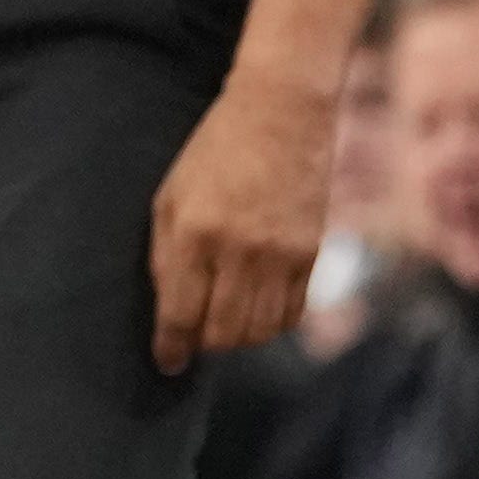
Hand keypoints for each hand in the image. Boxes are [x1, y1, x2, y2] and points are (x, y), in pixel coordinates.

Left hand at [152, 71, 332, 373]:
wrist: (281, 115)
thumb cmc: (213, 153)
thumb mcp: (170, 198)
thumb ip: (166, 256)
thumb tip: (169, 310)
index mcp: (196, 234)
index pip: (181, 313)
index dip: (172, 347)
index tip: (167, 363)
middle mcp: (241, 251)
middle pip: (223, 332)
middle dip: (204, 346)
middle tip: (193, 341)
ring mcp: (282, 254)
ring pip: (260, 331)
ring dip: (238, 339)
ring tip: (222, 326)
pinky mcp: (312, 253)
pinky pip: (293, 313)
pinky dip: (272, 325)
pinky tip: (255, 314)